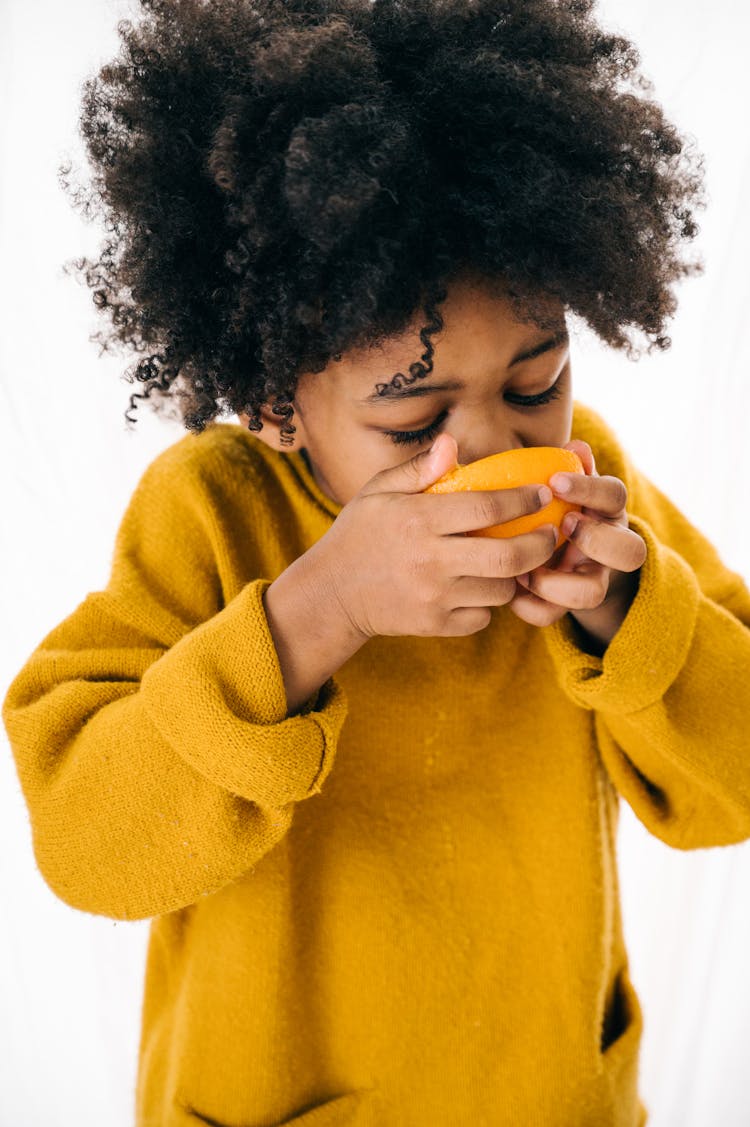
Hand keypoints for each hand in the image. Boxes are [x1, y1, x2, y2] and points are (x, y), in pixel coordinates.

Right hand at [303, 432, 559, 640]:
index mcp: (418, 519)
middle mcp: (429, 560)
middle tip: (549, 533)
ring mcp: (434, 597)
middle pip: (508, 557)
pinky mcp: (435, 626)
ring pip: (501, 590)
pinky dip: (488, 604)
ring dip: (514, 575)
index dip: (523, 499)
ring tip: (513, 559)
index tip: (540, 493)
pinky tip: (479, 587)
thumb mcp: (378, 491)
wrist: (332, 594)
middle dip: (540, 544)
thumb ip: (418, 469)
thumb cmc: (359, 534)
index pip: (487, 507)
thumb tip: (451, 444)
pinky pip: (483, 617)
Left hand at [509, 440, 646, 649]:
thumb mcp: (553, 483)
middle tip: (562, 525)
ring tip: (527, 570)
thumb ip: (562, 465)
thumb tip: (575, 446)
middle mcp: (607, 548)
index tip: (555, 480)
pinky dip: (531, 605)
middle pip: (632, 552)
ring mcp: (589, 579)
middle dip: (596, 540)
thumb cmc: (544, 503)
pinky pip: (554, 617)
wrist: (539, 549)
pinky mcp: (563, 606)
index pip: (615, 495)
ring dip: (560, 583)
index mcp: (604, 511)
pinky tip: (511, 588)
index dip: (590, 488)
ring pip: (595, 593)